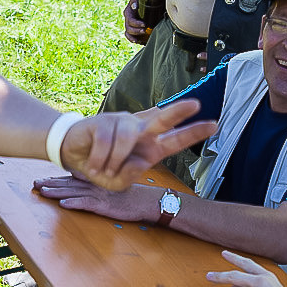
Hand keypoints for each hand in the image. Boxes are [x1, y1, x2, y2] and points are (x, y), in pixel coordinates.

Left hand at [33, 175, 159, 221]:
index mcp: (94, 183)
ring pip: (72, 192)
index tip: (41, 179)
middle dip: (50, 184)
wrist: (145, 201)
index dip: (55, 179)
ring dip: (57, 192)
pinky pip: (86, 203)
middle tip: (34, 183)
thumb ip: (94, 184)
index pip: (71, 179)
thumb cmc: (129, 196)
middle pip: (67, 184)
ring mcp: (97, 195)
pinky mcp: (103, 205)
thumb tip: (77, 178)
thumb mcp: (109, 187)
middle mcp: (93, 186)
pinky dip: (74, 203)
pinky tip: (62, 204)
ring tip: (42, 192)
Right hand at [60, 99, 215, 190]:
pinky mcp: (102, 121)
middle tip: (195, 104)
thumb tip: (139, 161)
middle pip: (162, 119)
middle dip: (178, 112)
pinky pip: (106, 141)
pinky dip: (100, 158)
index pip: (176, 139)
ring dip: (114, 161)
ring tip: (104, 170)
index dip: (194, 133)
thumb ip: (131, 176)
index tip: (214, 125)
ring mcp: (122, 122)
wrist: (73, 156)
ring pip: (126, 139)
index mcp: (150, 147)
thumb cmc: (101, 167)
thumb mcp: (117, 182)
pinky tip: (94, 163)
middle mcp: (140, 130)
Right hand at [123, 0, 149, 44]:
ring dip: (135, 35)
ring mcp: (130, 24)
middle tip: (145, 30)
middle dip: (136, 30)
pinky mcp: (134, 29)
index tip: (144, 24)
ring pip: (128, 32)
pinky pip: (129, 36)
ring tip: (143, 34)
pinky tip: (137, 41)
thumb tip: (134, 7)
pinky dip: (132, 39)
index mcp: (129, 11)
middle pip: (129, 27)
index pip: (129, 19)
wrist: (150, 0)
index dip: (136, 23)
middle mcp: (128, 18)